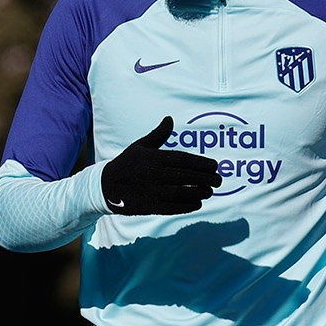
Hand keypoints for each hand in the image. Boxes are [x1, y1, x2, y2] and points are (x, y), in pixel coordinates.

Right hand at [101, 116, 221, 214]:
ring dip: (199, 192)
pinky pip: (173, 207)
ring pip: (182, 193)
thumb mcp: (140, 146)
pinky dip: (187, 206)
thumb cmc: (126, 163)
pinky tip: (198, 204)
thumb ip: (158, 134)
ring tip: (210, 191)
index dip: (202, 163)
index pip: (183, 160)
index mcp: (154, 158)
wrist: (106, 185)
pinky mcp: (149, 206)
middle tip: (219, 180)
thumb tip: (169, 119)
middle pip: (186, 176)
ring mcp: (152, 191)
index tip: (215, 166)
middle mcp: (155, 174)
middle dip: (206, 178)